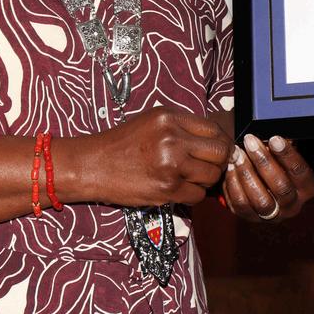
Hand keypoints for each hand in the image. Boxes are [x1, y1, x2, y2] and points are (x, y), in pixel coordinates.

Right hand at [59, 106, 231, 207]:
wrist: (93, 165)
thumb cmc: (122, 144)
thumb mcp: (151, 121)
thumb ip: (182, 127)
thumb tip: (213, 139)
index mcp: (170, 118)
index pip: (214, 129)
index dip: (220, 141)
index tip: (217, 149)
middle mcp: (173, 139)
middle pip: (220, 152)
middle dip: (219, 161)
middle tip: (209, 166)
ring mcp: (171, 165)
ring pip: (211, 176)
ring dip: (204, 180)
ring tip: (188, 177)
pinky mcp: (167, 189)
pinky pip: (197, 195)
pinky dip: (191, 194)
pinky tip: (177, 188)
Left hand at [221, 133, 313, 221]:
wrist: (263, 187)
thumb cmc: (276, 164)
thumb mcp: (284, 155)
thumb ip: (280, 147)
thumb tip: (271, 133)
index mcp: (306, 188)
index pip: (300, 172)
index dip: (287, 155)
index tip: (274, 138)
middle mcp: (292, 206)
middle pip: (281, 187)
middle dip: (264, 162)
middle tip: (250, 142)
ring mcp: (272, 216)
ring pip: (260, 200)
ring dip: (246, 174)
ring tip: (237, 154)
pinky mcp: (251, 218)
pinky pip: (240, 205)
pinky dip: (233, 185)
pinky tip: (230, 167)